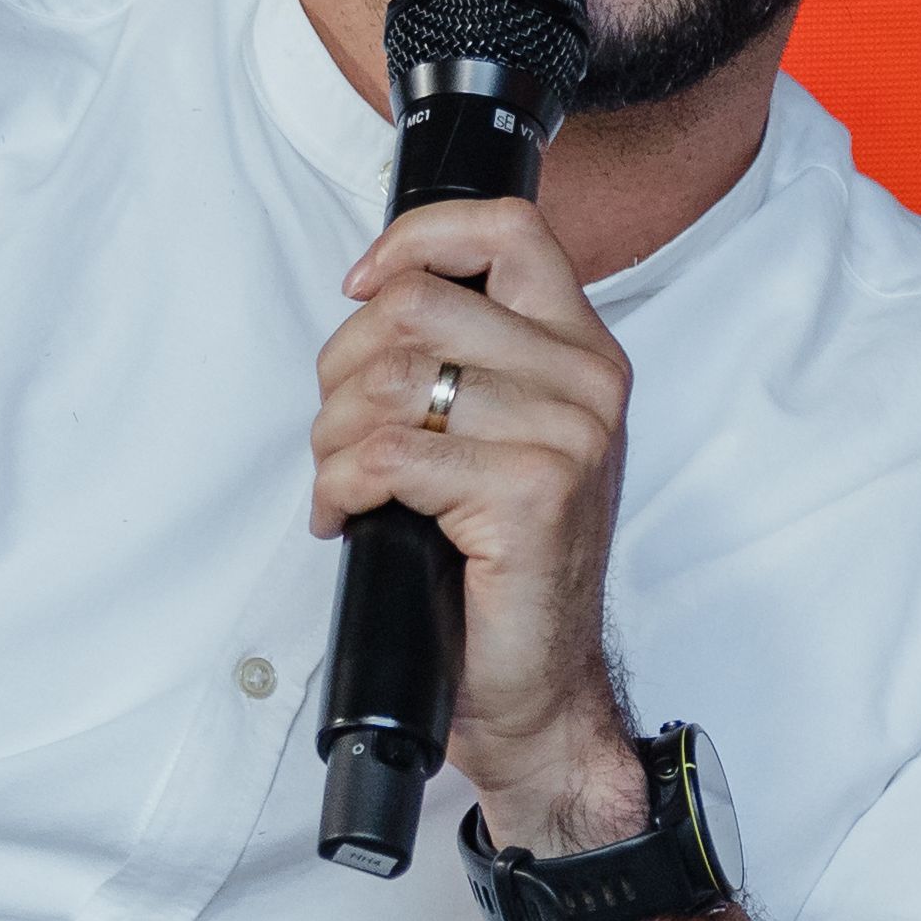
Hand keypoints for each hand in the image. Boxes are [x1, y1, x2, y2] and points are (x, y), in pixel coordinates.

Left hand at [313, 195, 640, 843]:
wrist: (535, 690)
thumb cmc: (500, 569)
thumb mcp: (498, 435)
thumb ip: (465, 356)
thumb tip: (373, 297)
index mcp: (582, 352)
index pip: (507, 230)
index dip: (415, 240)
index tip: (362, 286)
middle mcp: (588, 382)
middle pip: (417, 304)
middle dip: (341, 366)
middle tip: (338, 433)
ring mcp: (566, 436)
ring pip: (390, 380)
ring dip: (332, 436)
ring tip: (339, 482)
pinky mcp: (529, 493)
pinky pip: (387, 453)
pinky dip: (338, 484)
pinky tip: (344, 515)